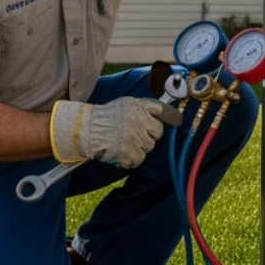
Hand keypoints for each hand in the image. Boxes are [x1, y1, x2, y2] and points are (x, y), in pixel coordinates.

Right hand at [51, 96, 182, 167]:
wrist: (85, 130)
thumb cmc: (106, 117)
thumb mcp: (126, 104)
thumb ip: (145, 107)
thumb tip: (170, 112)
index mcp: (137, 106)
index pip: (160, 111)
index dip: (171, 117)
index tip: (179, 120)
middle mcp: (137, 120)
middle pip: (157, 133)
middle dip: (148, 136)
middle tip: (134, 135)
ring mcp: (133, 136)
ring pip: (148, 148)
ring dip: (138, 148)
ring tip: (123, 142)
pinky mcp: (128, 151)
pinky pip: (138, 160)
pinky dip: (130, 160)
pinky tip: (120, 153)